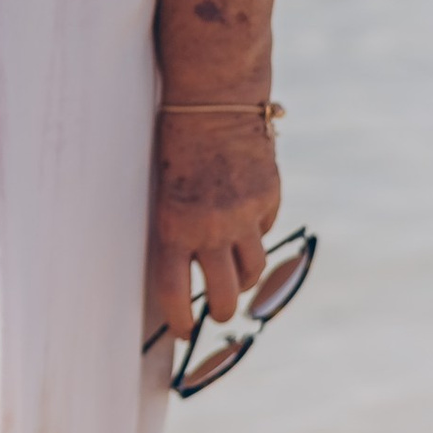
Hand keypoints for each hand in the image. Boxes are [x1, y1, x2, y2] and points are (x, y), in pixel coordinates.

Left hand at [146, 111, 281, 347]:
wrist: (212, 100)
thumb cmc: (175, 145)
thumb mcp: (163, 192)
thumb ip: (177, 232)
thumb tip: (191, 274)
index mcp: (172, 228)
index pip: (176, 294)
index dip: (181, 320)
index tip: (184, 331)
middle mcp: (211, 228)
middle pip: (226, 295)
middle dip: (221, 311)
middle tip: (218, 311)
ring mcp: (245, 216)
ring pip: (254, 271)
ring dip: (245, 279)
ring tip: (235, 275)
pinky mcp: (269, 199)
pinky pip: (265, 231)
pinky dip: (256, 233)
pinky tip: (244, 217)